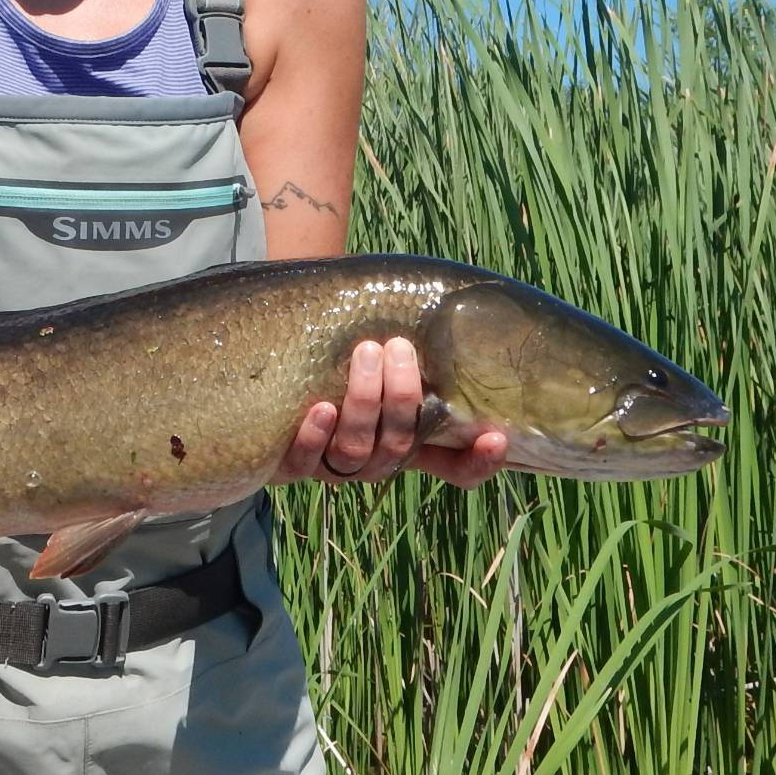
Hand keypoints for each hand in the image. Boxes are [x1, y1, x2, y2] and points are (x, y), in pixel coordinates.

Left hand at [273, 338, 507, 490]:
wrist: (278, 355)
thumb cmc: (346, 350)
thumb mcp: (388, 357)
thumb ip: (421, 351)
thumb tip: (466, 305)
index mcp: (408, 442)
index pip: (456, 469)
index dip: (479, 462)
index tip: (497, 437)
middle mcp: (374, 460)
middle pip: (399, 445)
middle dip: (402, 398)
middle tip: (400, 346)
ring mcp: (332, 465)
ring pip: (356, 450)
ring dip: (364, 403)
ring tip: (366, 352)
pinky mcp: (290, 462)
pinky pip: (304, 461)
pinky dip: (316, 436)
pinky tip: (323, 407)